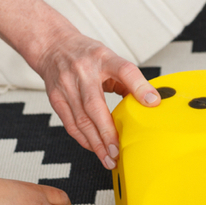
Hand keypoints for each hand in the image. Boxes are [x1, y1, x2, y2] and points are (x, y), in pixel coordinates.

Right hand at [36, 32, 160, 169]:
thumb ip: (128, 79)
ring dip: (96, 143)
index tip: (152, 103)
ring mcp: (66, 85)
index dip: (139, 86)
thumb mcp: (110, 57)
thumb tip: (150, 101)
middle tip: (118, 152)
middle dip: (107, 132)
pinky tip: (94, 148)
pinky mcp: (56, 98)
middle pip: (95, 105)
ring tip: (109, 159)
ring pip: (81, 120)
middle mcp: (83, 71)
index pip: (124, 70)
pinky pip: (70, 124)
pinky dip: (83, 139)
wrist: (53, 46)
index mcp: (103, 58)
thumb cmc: (87, 55)